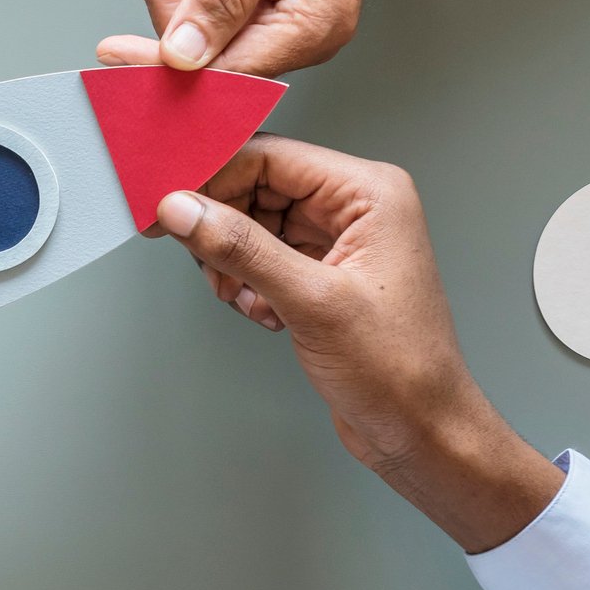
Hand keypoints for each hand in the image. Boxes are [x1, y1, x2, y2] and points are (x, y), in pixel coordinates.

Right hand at [153, 136, 558, 551]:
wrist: (421, 432)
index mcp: (370, 193)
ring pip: (255, 224)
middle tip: (196, 255)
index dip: (214, 175)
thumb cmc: (400, 370)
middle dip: (221, 223)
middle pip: (258, 187)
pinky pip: (264, 257)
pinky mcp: (322, 276)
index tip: (168, 200)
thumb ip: (242, 248)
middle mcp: (356, 209)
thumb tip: (184, 209)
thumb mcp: (312, 302)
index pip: (272, 156)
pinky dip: (248, 283)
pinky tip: (262, 312)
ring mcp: (339, 243)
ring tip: (241, 295)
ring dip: (233, 259)